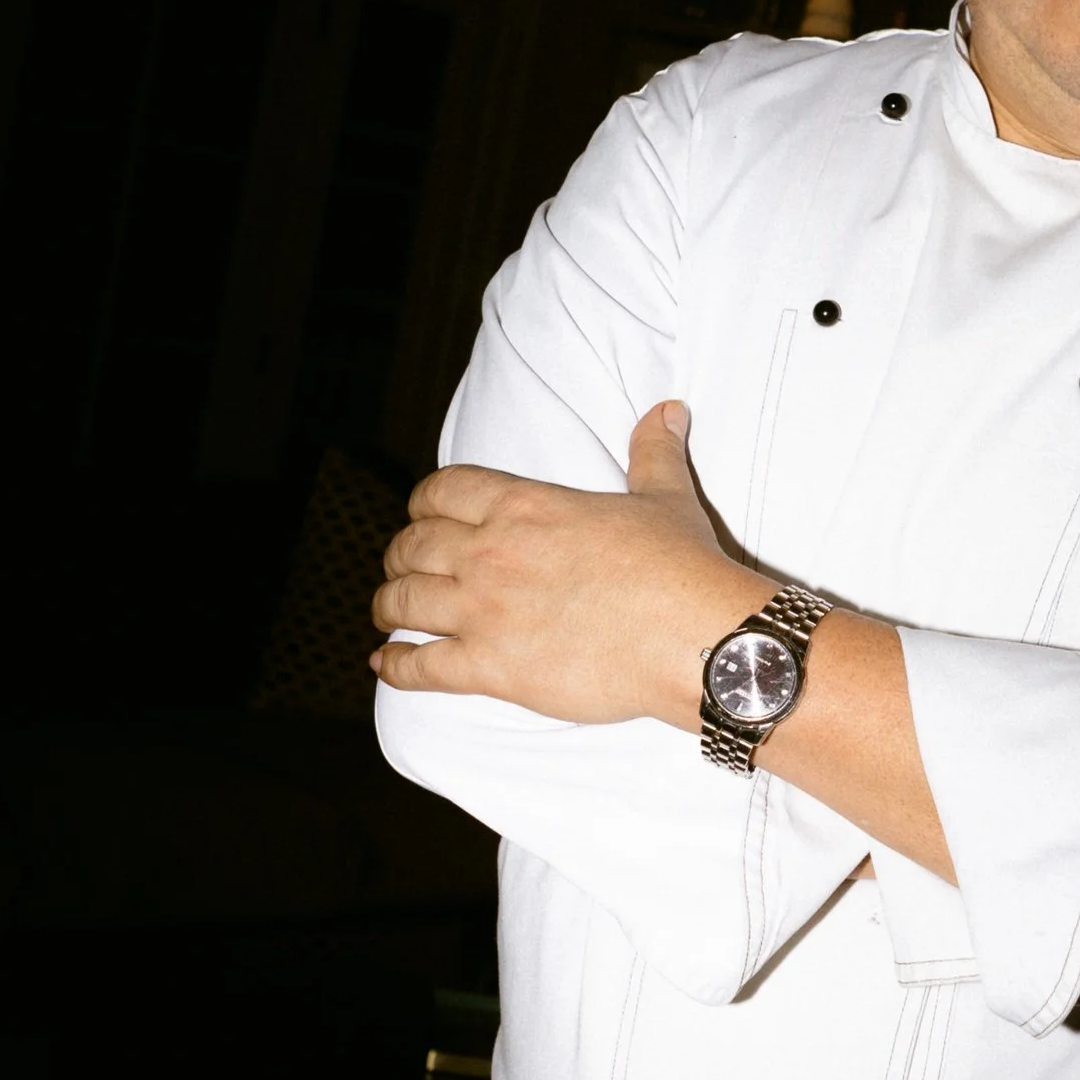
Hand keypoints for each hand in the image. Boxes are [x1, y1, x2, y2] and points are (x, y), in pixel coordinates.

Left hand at [371, 404, 747, 724]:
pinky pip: (420, 667)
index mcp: (524, 506)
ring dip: (387, 605)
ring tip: (386, 612)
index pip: (442, 491)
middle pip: (412, 546)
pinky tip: (384, 663)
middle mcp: (491, 555)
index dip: (423, 503)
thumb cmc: (681, 566)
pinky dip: (395, 666)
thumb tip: (668, 410)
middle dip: (399, 555)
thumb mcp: (665, 496)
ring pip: (403, 602)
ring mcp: (485, 613)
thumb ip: (653, 451)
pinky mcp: (491, 669)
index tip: (422, 516)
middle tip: (402, 567)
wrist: (694, 637)